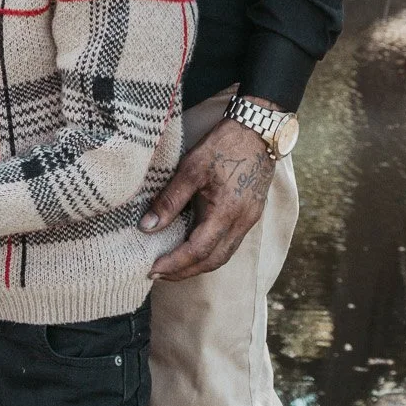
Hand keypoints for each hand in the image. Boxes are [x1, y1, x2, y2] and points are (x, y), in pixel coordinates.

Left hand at [142, 115, 274, 280]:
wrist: (258, 131)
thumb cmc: (224, 145)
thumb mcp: (191, 168)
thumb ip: (169, 200)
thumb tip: (147, 227)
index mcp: (227, 213)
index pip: (197, 251)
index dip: (174, 264)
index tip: (151, 269)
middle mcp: (241, 223)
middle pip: (212, 261)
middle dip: (184, 272)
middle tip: (157, 274)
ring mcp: (249, 221)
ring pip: (223, 256)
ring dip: (197, 266)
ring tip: (172, 266)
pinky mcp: (250, 215)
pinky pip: (229, 244)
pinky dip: (210, 253)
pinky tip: (193, 248)